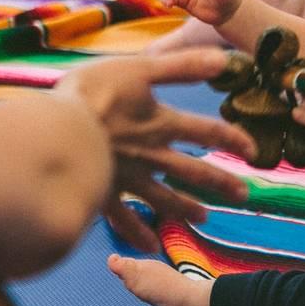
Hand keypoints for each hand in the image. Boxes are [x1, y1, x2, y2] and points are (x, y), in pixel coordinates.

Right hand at [53, 48, 256, 250]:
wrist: (51, 130)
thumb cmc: (92, 93)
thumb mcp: (139, 69)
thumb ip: (182, 66)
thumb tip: (226, 59)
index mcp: (160, 124)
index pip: (207, 132)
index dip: (233, 139)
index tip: (253, 151)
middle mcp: (150, 155)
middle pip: (192, 171)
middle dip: (220, 183)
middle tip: (244, 196)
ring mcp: (127, 178)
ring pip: (163, 198)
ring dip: (186, 209)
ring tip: (205, 219)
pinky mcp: (101, 192)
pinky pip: (123, 219)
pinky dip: (137, 233)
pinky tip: (150, 246)